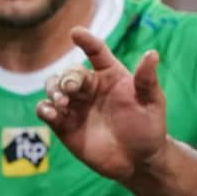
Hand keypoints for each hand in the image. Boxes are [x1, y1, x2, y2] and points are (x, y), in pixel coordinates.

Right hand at [36, 26, 167, 181]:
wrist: (138, 162)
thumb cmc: (149, 128)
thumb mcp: (152, 103)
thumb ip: (147, 79)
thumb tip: (152, 53)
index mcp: (110, 76)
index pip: (96, 53)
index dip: (86, 41)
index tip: (76, 33)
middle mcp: (89, 88)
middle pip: (69, 72)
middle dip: (67, 78)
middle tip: (71, 90)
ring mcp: (75, 105)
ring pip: (53, 87)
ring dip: (52, 90)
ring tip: (62, 102)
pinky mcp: (63, 124)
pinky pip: (45, 111)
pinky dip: (44, 109)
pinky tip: (51, 113)